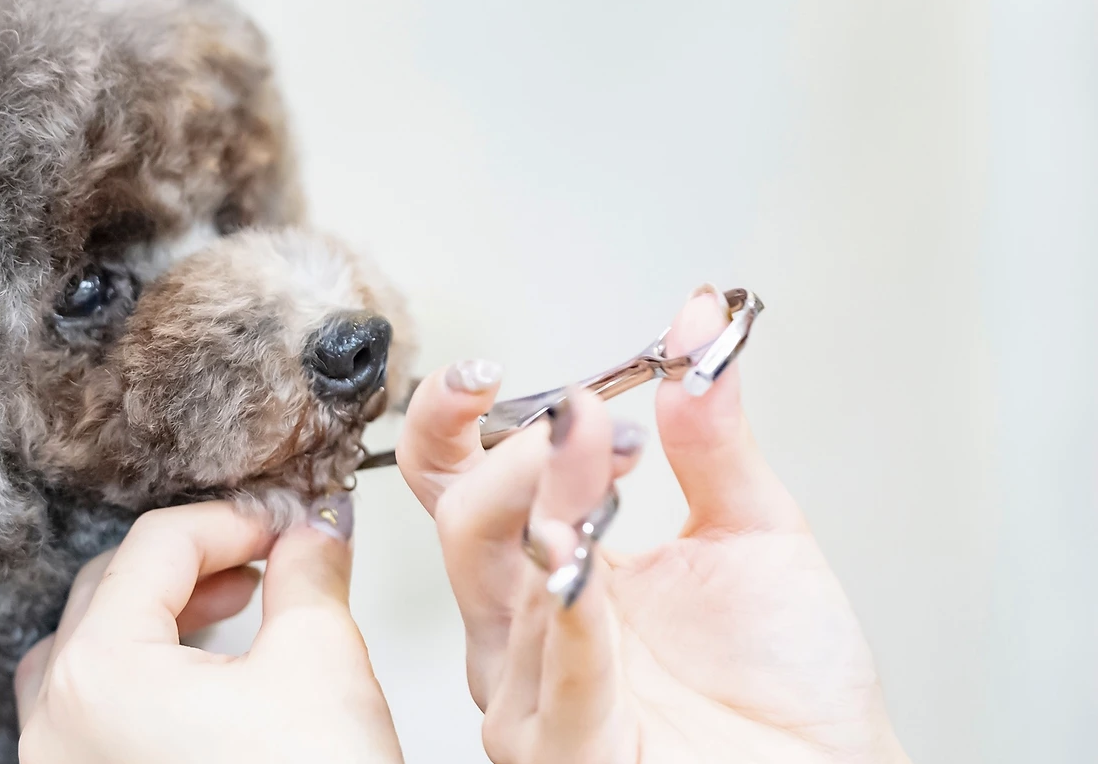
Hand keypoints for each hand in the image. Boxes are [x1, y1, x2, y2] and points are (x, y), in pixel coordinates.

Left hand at [14, 499, 402, 763]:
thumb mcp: (322, 661)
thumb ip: (308, 572)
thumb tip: (313, 533)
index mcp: (98, 677)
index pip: (156, 546)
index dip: (233, 520)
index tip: (286, 524)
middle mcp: (57, 730)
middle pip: (111, 592)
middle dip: (197, 564)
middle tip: (266, 557)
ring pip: (89, 654)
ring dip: (160, 616)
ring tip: (231, 609)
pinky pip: (93, 715)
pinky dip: (144, 675)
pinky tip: (203, 681)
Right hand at [397, 288, 911, 763]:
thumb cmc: (784, 677)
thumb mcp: (752, 527)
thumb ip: (710, 432)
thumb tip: (694, 323)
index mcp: (546, 563)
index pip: (453, 481)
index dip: (447, 423)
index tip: (483, 374)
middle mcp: (521, 627)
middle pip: (464, 522)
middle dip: (519, 457)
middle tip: (587, 417)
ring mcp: (533, 696)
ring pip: (502, 587)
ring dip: (555, 509)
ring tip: (615, 455)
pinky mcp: (569, 754)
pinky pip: (556, 680)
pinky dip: (570, 618)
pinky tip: (581, 566)